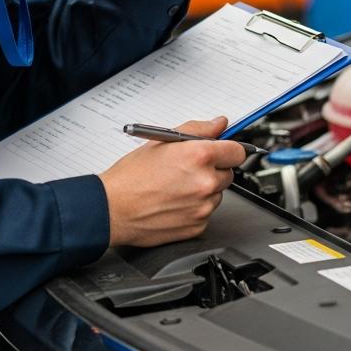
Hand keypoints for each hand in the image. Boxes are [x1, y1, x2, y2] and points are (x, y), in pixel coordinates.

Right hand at [98, 117, 246, 246]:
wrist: (112, 209)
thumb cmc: (131, 177)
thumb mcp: (162, 141)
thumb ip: (197, 130)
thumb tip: (219, 124)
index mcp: (200, 156)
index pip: (237, 151)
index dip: (228, 150)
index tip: (223, 152)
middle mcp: (206, 182)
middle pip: (228, 173)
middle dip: (213, 170)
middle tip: (188, 170)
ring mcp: (203, 207)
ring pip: (217, 194)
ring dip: (204, 190)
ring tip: (176, 188)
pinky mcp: (197, 226)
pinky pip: (206, 213)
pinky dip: (195, 208)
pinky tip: (174, 203)